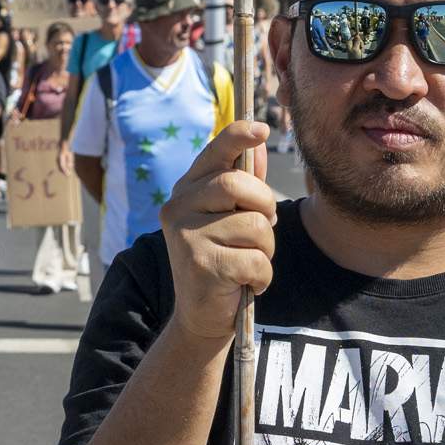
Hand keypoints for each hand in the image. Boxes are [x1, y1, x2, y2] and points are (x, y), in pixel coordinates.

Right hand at [158, 120, 276, 346]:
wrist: (201, 316)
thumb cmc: (222, 259)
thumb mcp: (232, 218)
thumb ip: (244, 182)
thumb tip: (258, 142)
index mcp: (187, 190)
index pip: (214, 152)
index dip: (237, 136)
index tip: (261, 129)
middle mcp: (178, 207)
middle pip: (238, 185)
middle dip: (265, 207)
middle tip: (264, 228)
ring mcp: (185, 236)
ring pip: (254, 225)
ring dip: (266, 250)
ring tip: (249, 262)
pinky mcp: (200, 265)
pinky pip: (256, 260)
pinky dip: (262, 276)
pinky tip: (245, 284)